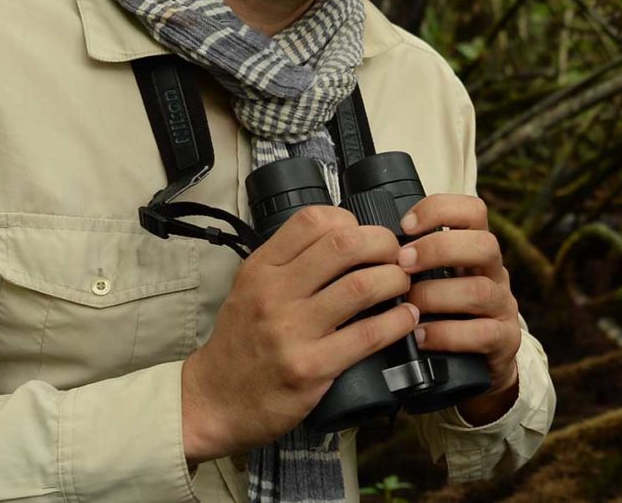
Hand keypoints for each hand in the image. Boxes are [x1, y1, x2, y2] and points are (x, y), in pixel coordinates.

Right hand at [180, 205, 417, 464]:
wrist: (214, 400)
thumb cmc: (240, 342)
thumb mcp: (250, 287)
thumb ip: (289, 262)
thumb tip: (346, 238)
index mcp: (262, 268)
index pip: (313, 220)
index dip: (350, 221)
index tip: (365, 235)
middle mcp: (275, 292)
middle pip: (344, 244)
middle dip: (384, 244)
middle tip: (397, 256)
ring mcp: (293, 330)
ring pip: (362, 286)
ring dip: (396, 280)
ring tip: (403, 284)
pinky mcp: (311, 367)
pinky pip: (367, 335)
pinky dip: (397, 322)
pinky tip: (407, 319)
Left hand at [398, 194, 521, 424]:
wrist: (478, 362)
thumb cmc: (445, 311)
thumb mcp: (435, 277)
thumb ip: (414, 259)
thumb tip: (365, 243)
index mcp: (475, 249)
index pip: (473, 211)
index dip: (440, 210)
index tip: (404, 225)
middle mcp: (494, 273)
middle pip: (484, 244)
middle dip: (439, 249)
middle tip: (403, 263)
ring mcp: (503, 307)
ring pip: (480, 290)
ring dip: (436, 295)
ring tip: (408, 304)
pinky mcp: (504, 340)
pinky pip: (482, 333)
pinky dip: (445, 334)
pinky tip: (419, 336)